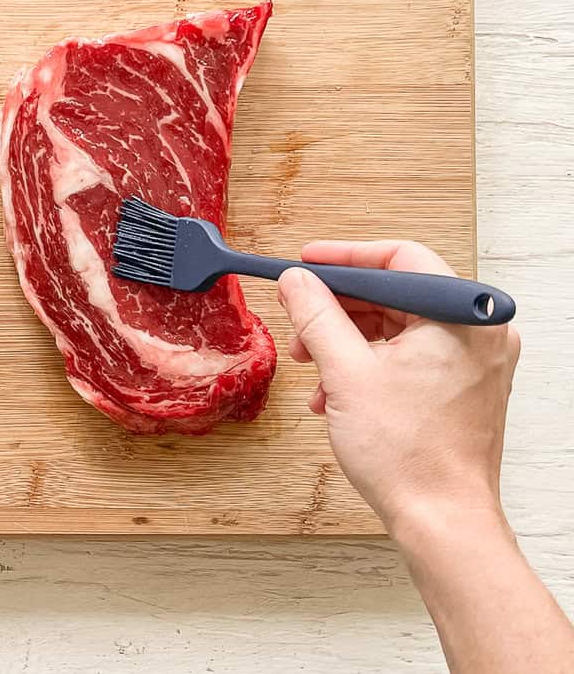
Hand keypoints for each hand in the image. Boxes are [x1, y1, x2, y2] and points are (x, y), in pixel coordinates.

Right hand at [276, 240, 520, 535]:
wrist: (441, 519)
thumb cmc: (409, 456)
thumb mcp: (345, 373)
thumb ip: (317, 316)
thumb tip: (297, 282)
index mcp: (461, 317)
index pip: (399, 258)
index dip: (345, 257)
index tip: (307, 263)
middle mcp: (480, 332)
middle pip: (396, 292)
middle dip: (340, 307)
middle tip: (299, 317)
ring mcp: (476, 360)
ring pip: (398, 325)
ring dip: (348, 340)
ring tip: (314, 367)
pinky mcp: (464, 385)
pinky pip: (410, 353)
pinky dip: (369, 363)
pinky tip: (337, 390)